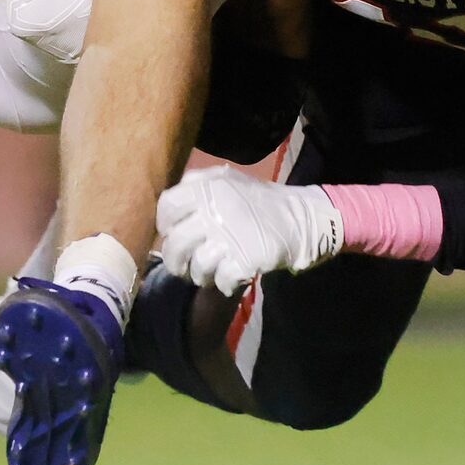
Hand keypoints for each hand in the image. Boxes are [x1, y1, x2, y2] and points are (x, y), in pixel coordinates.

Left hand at [155, 170, 343, 295]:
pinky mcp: (245, 259)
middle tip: (184, 267)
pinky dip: (224, 284)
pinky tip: (231, 278)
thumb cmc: (258, 202)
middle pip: (176, 243)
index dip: (165, 224)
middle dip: (176, 261)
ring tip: (210, 273)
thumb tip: (169, 207)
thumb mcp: (226, 179)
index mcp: (207, 188)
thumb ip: (196, 185)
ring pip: (197, 266)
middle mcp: (214, 210)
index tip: (173, 234)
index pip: (167, 206)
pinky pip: (221, 281)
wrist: (299, 219)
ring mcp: (230, 237)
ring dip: (200, 275)